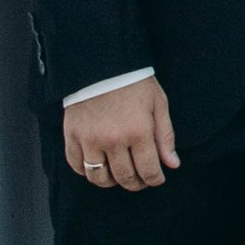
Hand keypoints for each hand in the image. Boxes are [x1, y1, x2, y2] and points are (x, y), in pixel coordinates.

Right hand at [63, 77, 177, 191]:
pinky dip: (86, 171)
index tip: (156, 178)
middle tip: (140, 178)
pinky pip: (76, 166)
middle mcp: (113, 140)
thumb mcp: (158, 104)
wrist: (101, 61)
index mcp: (138, 132)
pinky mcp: (72, 136)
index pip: (149, 171)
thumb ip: (165, 136)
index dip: (155, 179)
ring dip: (111, 181)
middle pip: (125, 178)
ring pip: (100, 178)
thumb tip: (172, 164)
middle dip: (136, 183)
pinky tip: (97, 164)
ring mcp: (90, 140)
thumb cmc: (133, 81)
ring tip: (118, 173)